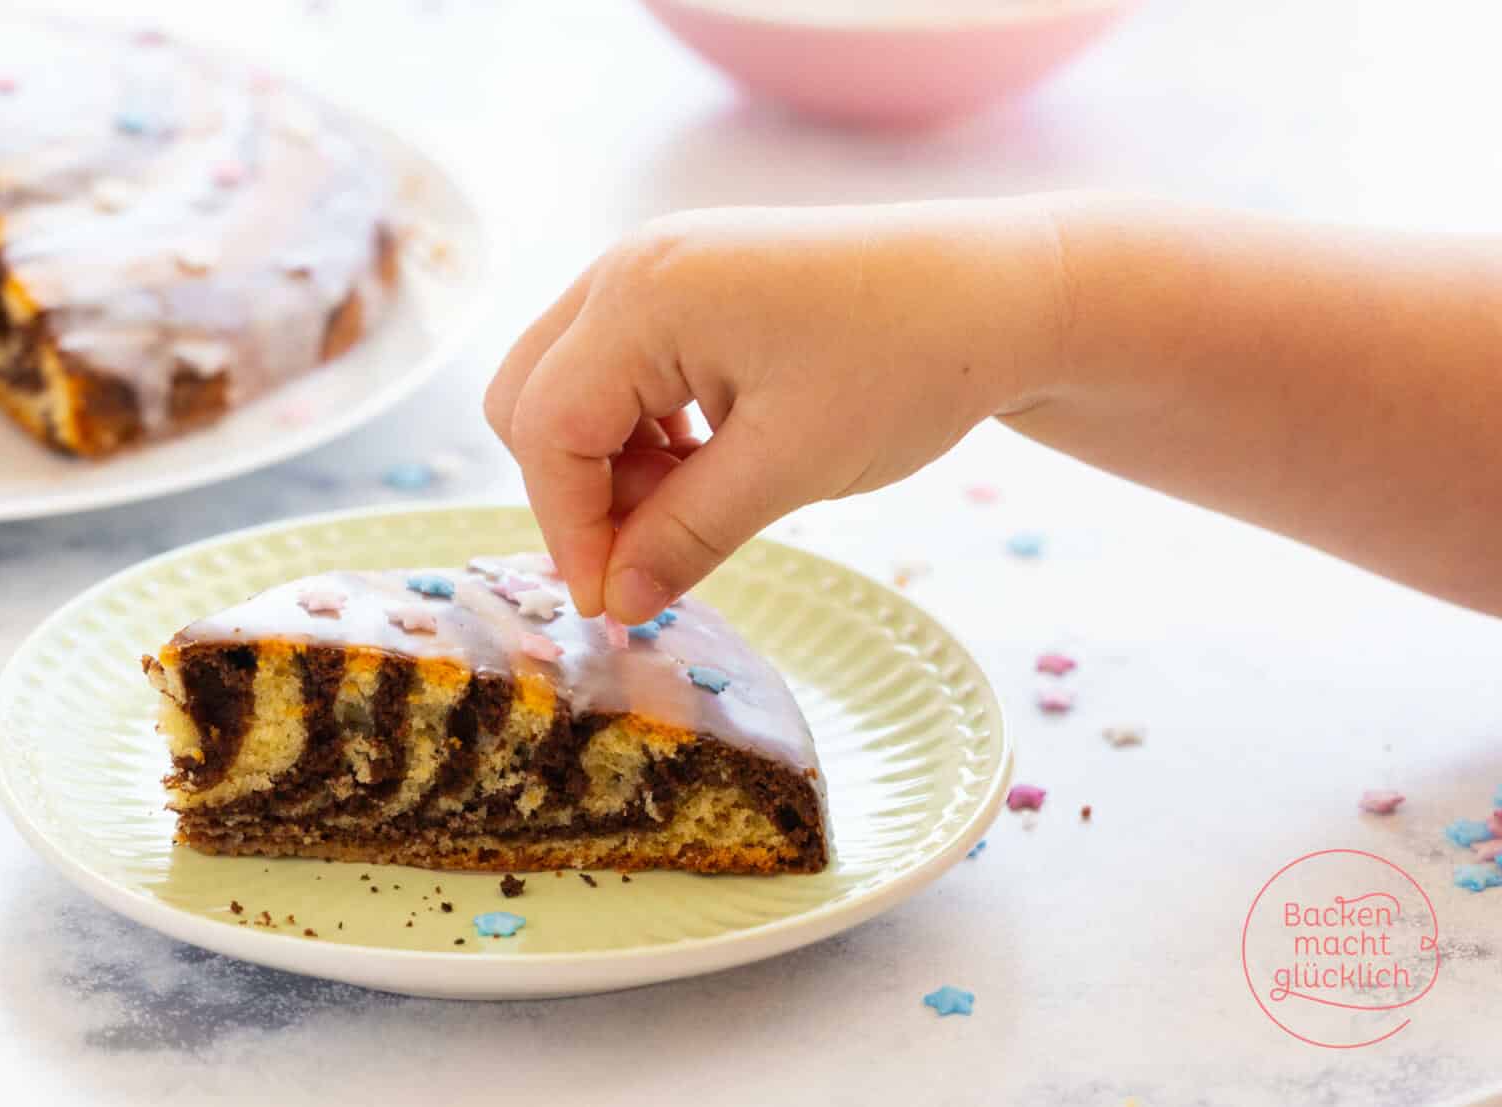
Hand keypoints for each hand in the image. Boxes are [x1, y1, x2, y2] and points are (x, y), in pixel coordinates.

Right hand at [485, 199, 1067, 622]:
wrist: (1001, 294)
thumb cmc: (906, 365)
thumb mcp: (790, 468)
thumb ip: (685, 536)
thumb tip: (616, 605)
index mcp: (643, 296)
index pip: (546, 429)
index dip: (569, 528)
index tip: (614, 606)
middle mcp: (628, 267)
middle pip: (531, 400)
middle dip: (574, 492)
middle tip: (648, 557)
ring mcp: (655, 268)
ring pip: (568, 388)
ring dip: (609, 466)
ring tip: (694, 510)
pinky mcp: (686, 285)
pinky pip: (616, 370)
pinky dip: (640, 432)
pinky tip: (708, 465)